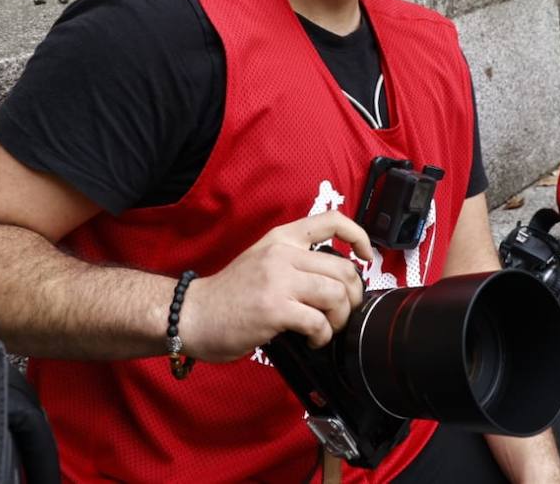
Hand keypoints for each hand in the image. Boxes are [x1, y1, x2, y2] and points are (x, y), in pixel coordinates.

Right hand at [177, 211, 373, 361]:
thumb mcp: (262, 261)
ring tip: (326, 329)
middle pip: (344, 269)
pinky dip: (322, 336)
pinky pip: (318, 322)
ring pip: (336, 295)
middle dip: (353, 297)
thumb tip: (335, 279)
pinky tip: (311, 339)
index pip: (331, 219)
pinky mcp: (274, 309)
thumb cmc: (228, 296)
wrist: (192, 314)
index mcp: (281, 239)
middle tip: (343, 312)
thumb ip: (294, 261)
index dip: (359, 236)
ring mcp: (278, 280)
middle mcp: (282, 254)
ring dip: (339, 319)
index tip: (367, 256)